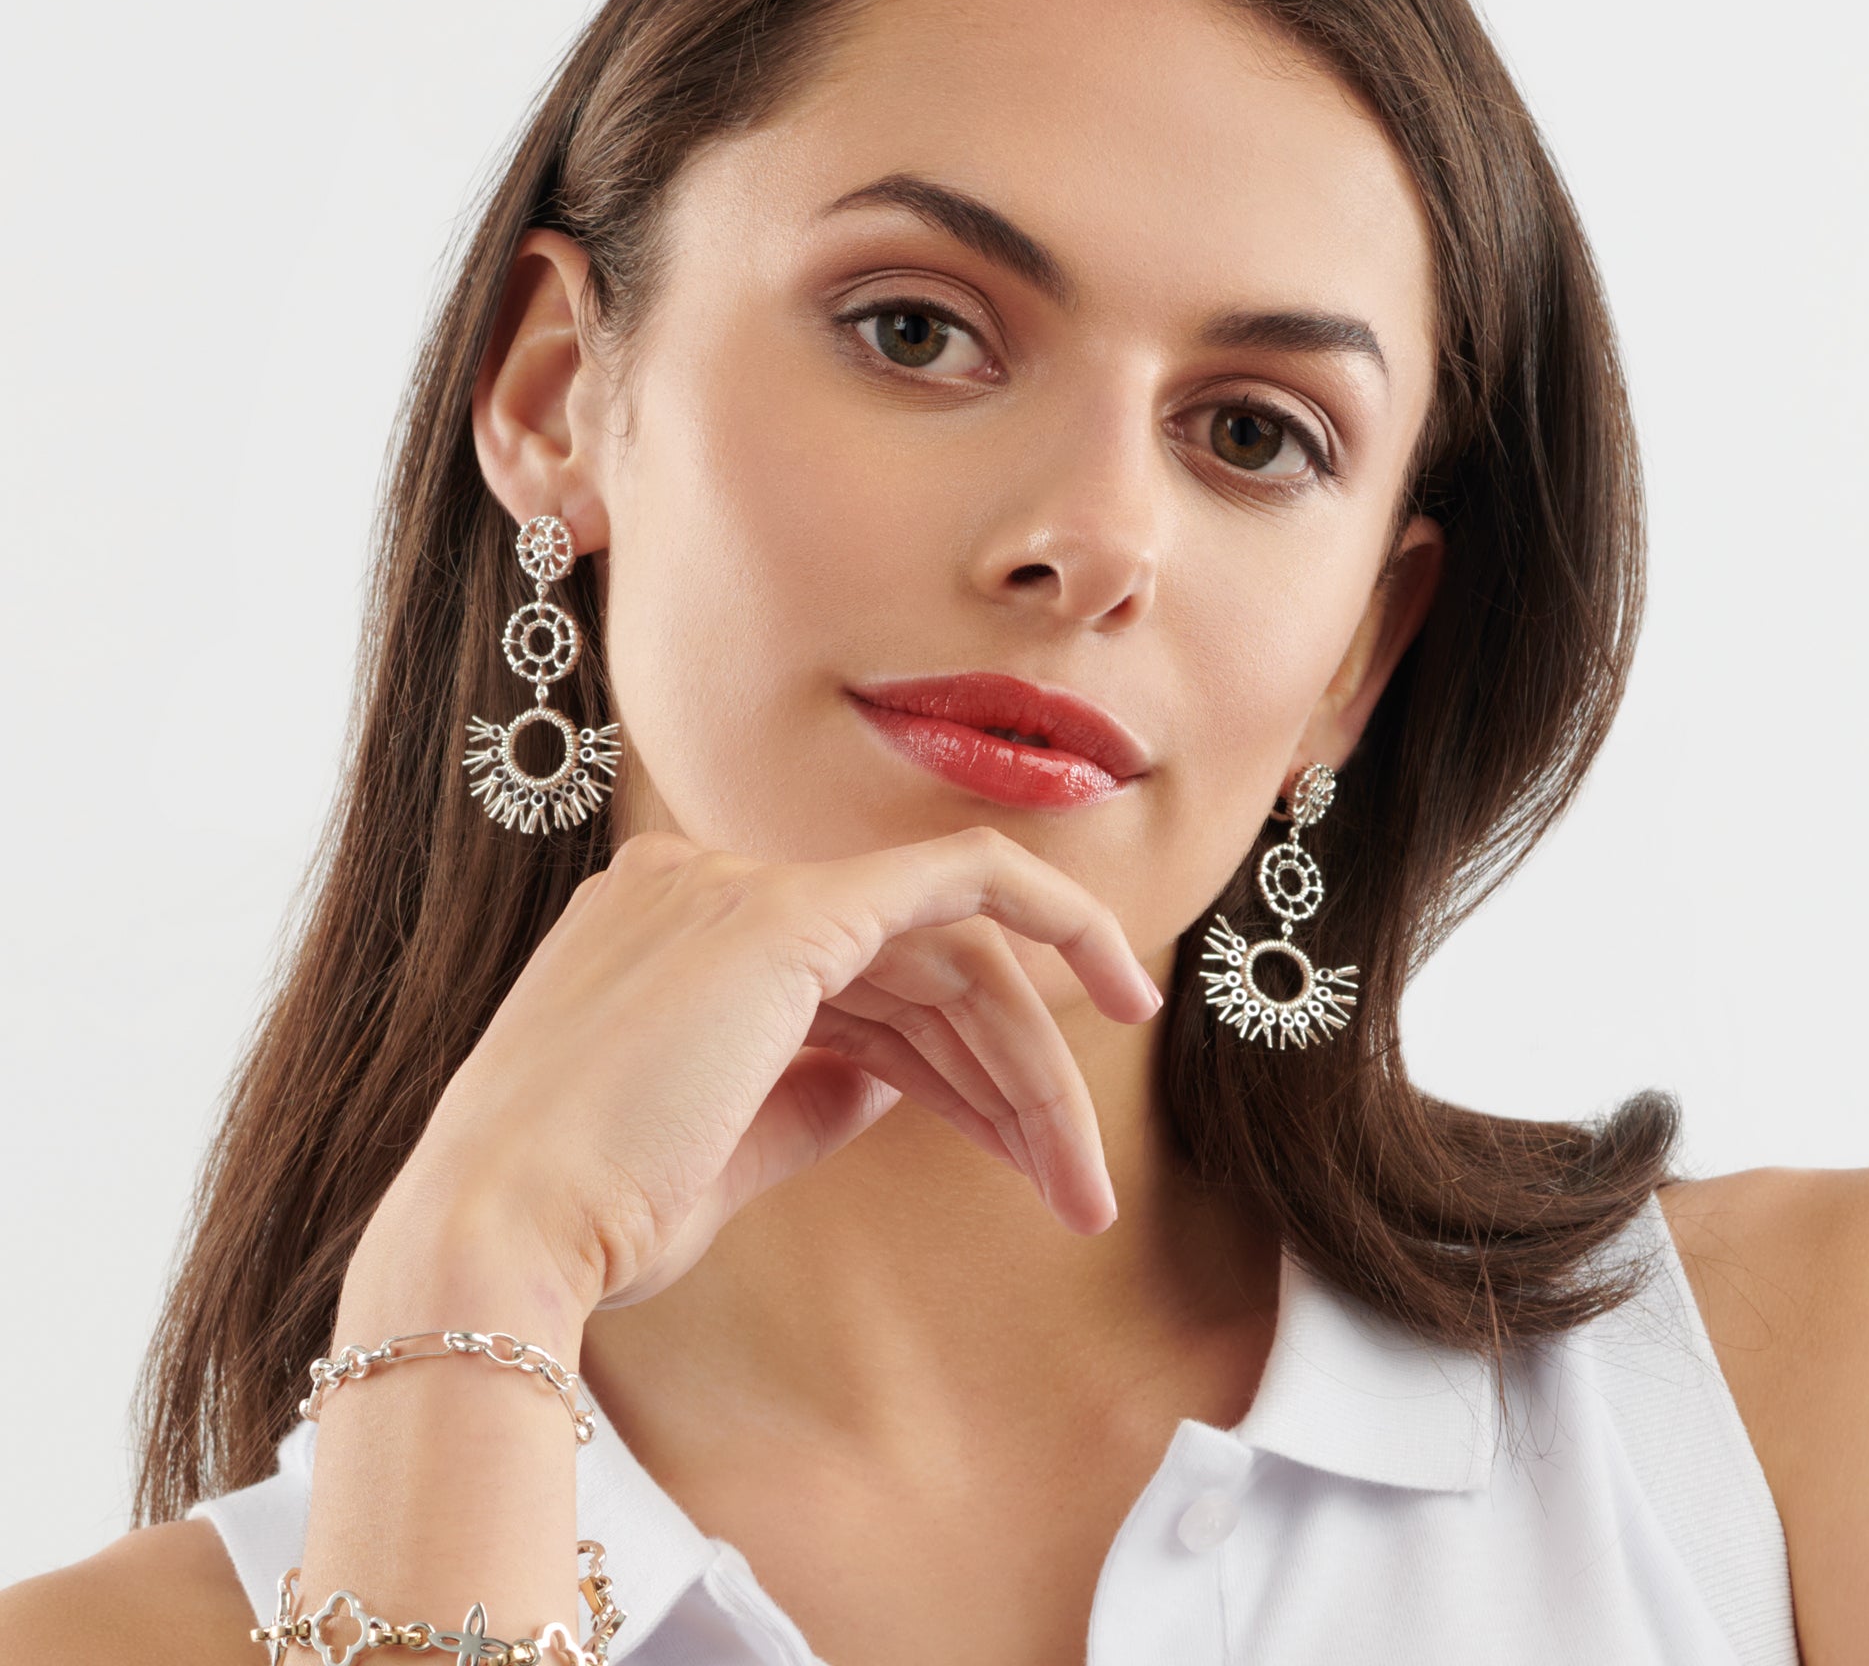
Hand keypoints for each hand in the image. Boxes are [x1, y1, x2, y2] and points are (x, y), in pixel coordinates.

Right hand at [376, 824, 1164, 1315]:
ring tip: (1084, 1187)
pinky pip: (966, 879)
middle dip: (1011, 1077)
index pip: (852, 980)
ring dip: (1032, 1071)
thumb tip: (898, 1081)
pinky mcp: (785, 912)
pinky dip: (1057, 917)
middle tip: (1081, 1188)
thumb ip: (812, 1090)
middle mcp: (700, 884)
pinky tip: (1121, 985)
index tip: (1017, 1131)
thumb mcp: (720, 1149)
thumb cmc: (589, 1221)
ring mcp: (739, 887)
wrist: (497, 1239)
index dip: (947, 1061)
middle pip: (913, 968)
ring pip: (950, 954)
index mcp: (669, 929)